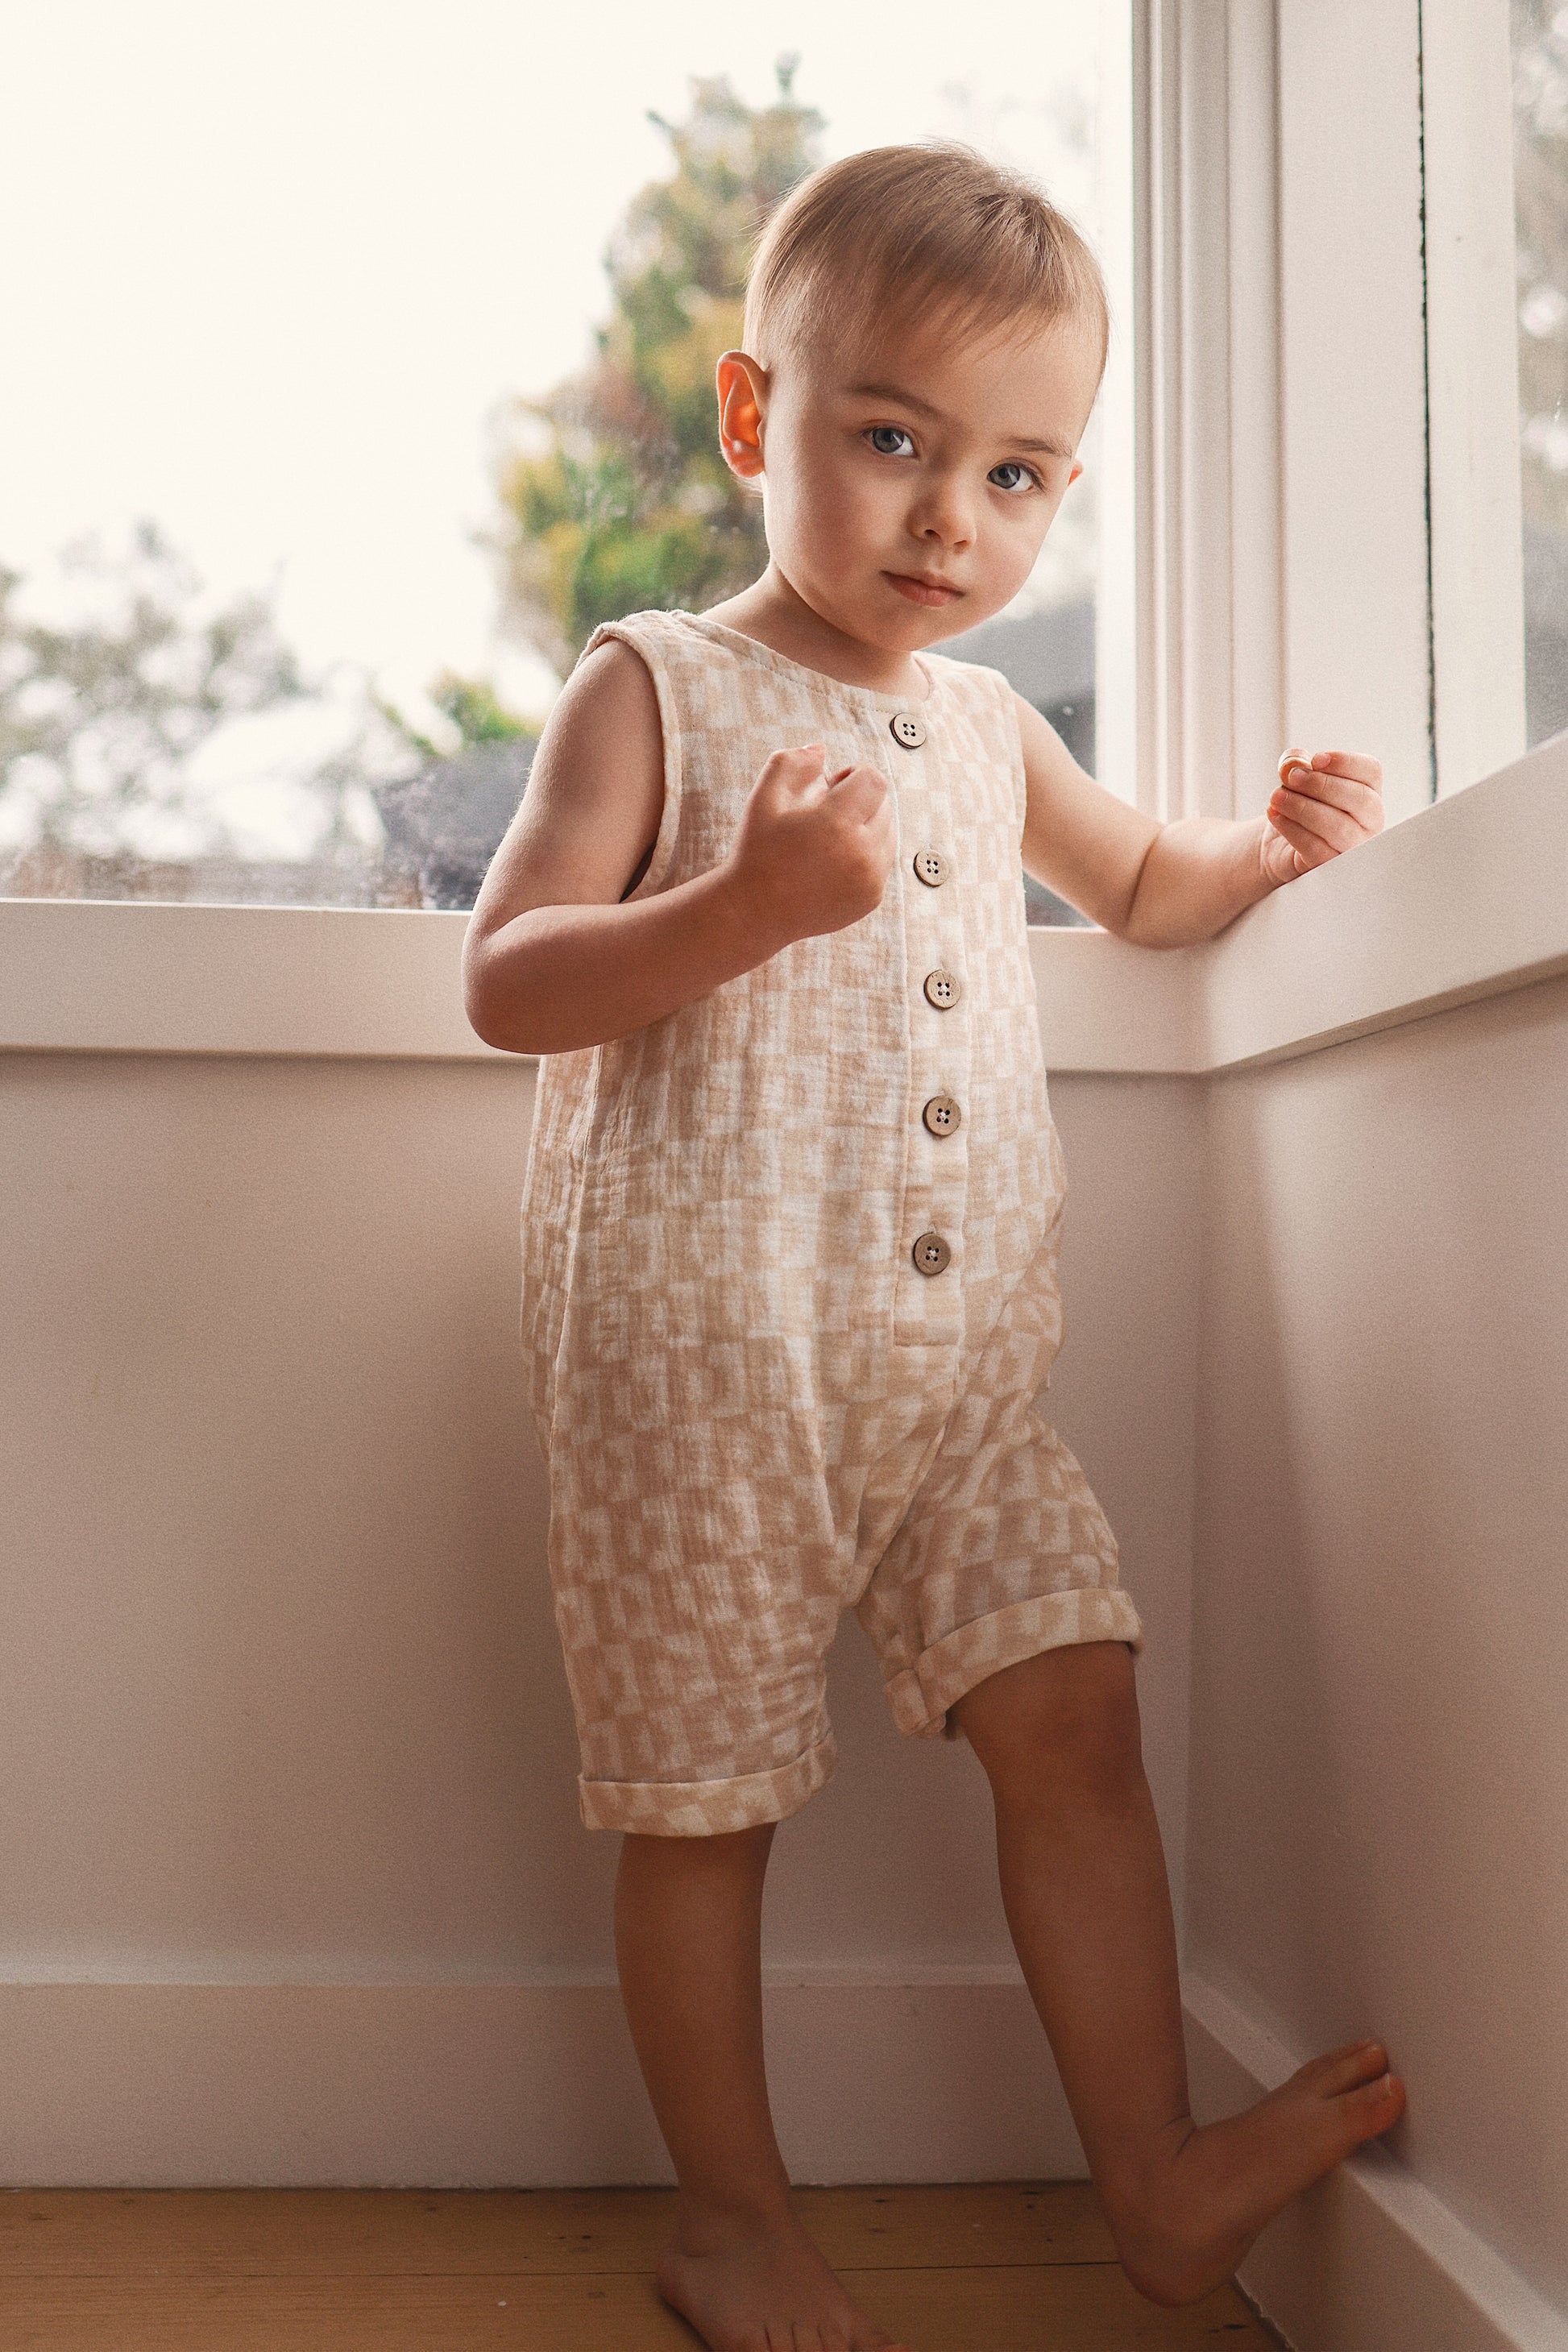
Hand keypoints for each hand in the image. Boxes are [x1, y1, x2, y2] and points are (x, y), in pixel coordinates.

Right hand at [722, 743, 896, 946]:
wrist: (755, 911)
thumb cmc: (758, 850)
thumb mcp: (764, 797)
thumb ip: (792, 762)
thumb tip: (822, 750)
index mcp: (837, 824)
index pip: (874, 780)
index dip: (854, 775)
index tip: (831, 787)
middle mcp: (861, 854)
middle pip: (884, 804)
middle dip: (859, 800)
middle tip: (824, 814)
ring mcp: (870, 880)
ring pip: (888, 831)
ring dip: (865, 825)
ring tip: (828, 838)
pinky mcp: (871, 898)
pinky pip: (882, 860)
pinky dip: (864, 853)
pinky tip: (832, 860)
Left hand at [1262, 747, 1383, 883]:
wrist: (1280, 845)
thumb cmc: (1297, 807)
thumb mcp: (1296, 780)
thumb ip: (1296, 764)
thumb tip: (1294, 761)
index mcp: (1369, 792)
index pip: (1371, 772)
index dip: (1345, 763)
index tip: (1315, 759)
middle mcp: (1370, 820)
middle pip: (1359, 799)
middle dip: (1321, 785)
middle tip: (1291, 777)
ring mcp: (1355, 847)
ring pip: (1338, 826)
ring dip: (1303, 807)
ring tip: (1277, 796)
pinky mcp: (1331, 866)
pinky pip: (1316, 848)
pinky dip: (1292, 828)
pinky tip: (1274, 814)